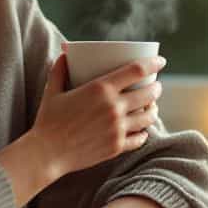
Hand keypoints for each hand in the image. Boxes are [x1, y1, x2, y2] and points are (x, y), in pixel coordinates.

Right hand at [28, 51, 164, 179]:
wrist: (47, 153)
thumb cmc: (48, 120)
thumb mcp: (52, 90)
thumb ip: (60, 69)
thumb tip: (65, 53)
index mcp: (101, 89)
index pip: (137, 70)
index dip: (153, 63)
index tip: (161, 61)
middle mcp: (114, 108)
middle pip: (149, 93)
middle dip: (156, 87)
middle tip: (156, 85)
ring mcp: (118, 128)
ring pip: (148, 116)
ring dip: (154, 109)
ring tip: (152, 106)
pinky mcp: (117, 146)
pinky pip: (140, 137)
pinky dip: (144, 132)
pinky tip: (142, 129)